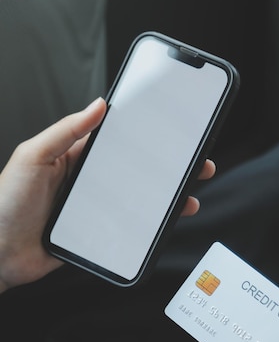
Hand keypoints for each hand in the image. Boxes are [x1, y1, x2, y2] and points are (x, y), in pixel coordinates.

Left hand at [0, 98, 214, 292]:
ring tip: (189, 198)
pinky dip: (149, 227)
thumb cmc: (6, 203)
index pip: (117, 143)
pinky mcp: (96, 236)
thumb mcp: (32, 157)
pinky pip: (128, 229)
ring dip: (166, 200)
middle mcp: (88, 183)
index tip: (172, 132)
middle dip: (167, 169)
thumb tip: (97, 105)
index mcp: (75, 159)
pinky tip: (164, 224)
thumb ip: (65, 132)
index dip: (146, 137)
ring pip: (138, 202)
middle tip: (196, 165)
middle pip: (136, 173)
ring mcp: (94, 211)